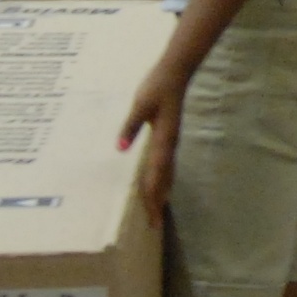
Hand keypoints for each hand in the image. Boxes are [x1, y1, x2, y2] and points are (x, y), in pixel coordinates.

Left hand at [117, 57, 187, 225]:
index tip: (151, 216)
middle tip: (153, 223)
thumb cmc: (157, 87)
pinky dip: (163, 179)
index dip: (152, 196)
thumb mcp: (140, 104)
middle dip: (157, 201)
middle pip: (164, 179)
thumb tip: (120, 149)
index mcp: (163, 141)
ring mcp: (171, 142)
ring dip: (161, 192)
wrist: (176, 73)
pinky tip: (160, 182)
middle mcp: (169, 146)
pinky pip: (166, 164)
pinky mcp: (168, 137)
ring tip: (157, 209)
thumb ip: (130, 127)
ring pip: (167, 174)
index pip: (156, 175)